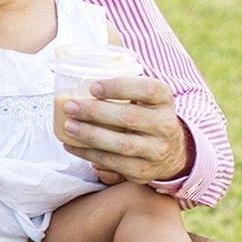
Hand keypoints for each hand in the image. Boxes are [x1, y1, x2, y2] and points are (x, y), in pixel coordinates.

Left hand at [61, 76, 190, 183]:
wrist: (172, 150)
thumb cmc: (146, 112)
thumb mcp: (145, 94)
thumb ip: (122, 83)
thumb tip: (78, 70)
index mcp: (164, 98)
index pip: (147, 89)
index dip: (119, 87)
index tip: (93, 86)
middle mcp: (165, 125)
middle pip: (130, 118)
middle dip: (95, 112)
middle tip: (70, 106)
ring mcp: (156, 151)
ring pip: (121, 145)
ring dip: (90, 135)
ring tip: (68, 126)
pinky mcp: (144, 172)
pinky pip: (114, 164)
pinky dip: (89, 155)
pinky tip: (71, 145)